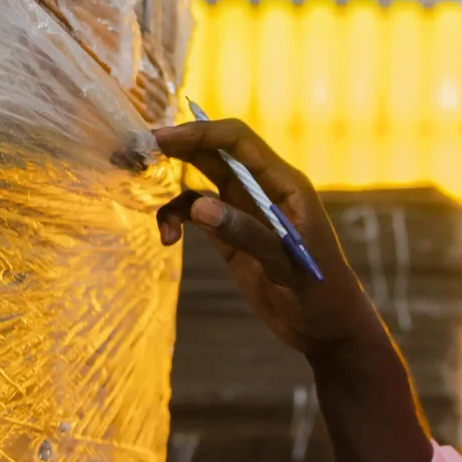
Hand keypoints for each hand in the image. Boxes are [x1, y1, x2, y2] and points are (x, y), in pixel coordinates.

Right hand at [152, 116, 379, 355]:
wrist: (327, 329)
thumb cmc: (321, 293)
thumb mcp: (286, 264)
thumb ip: (246, 234)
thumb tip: (198, 207)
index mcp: (284, 184)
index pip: (238, 141)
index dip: (200, 132)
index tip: (162, 139)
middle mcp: (263, 190)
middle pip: (214, 152)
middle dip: (176, 148)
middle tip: (135, 151)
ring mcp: (245, 212)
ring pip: (200, 181)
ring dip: (170, 186)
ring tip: (143, 193)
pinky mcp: (231, 237)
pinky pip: (196, 215)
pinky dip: (177, 219)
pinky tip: (168, 240)